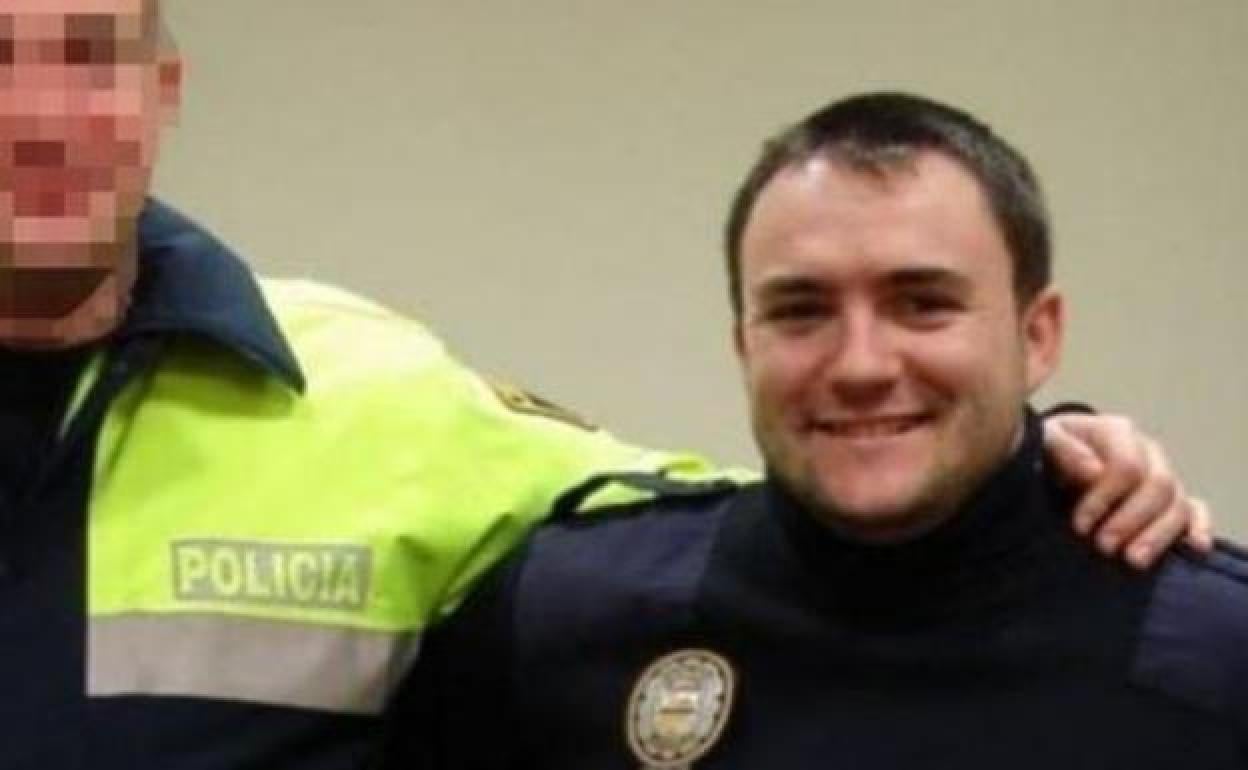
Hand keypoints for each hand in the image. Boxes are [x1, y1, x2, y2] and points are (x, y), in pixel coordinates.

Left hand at [1042, 413, 1212, 569]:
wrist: (1051, 462)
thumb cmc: (1046, 451)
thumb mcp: (1044, 443)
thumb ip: (1064, 450)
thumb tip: (1094, 471)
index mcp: (1117, 432)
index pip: (1126, 467)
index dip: (1104, 499)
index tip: (1079, 526)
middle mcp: (1148, 451)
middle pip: (1159, 485)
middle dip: (1131, 521)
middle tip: (1104, 548)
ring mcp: (1163, 475)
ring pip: (1178, 504)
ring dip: (1158, 535)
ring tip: (1134, 560)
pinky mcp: (1172, 500)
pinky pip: (1196, 511)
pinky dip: (1198, 529)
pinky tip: (1194, 547)